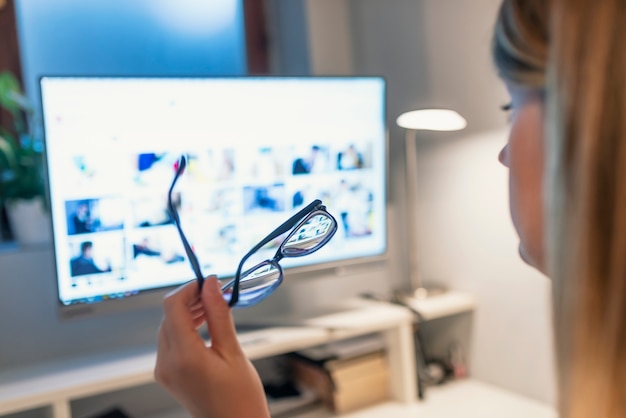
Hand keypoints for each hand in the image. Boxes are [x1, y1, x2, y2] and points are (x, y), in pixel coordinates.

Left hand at [155, 277, 269, 417]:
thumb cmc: (240, 398)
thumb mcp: (233, 351)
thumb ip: (219, 315)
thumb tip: (212, 286)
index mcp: (184, 357)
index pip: (173, 306)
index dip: (190, 288)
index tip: (209, 283)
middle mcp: (168, 363)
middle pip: (169, 315)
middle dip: (191, 298)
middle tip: (217, 292)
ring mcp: (165, 370)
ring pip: (168, 326)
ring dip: (188, 312)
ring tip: (214, 306)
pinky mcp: (168, 374)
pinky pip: (170, 341)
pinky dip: (185, 327)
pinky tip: (204, 323)